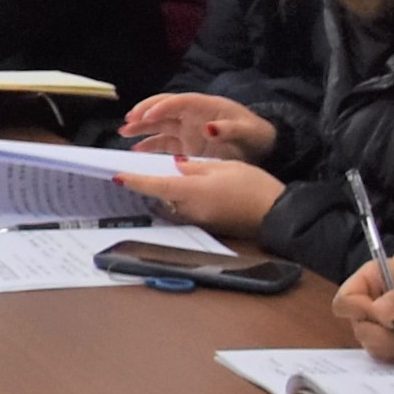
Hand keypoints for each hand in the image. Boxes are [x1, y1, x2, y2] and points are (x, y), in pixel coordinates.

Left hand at [110, 156, 282, 243]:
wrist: (277, 214)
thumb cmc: (253, 187)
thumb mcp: (223, 167)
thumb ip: (196, 168)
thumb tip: (177, 168)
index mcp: (191, 192)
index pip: (154, 186)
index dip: (134, 181)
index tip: (116, 177)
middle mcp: (191, 210)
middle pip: (162, 198)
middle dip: (151, 186)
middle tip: (140, 172)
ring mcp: (200, 220)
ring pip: (174, 205)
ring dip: (167, 195)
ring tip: (164, 178)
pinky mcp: (209, 225)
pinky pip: (188, 212)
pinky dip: (183, 201)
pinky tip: (188, 190)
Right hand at [120, 92, 276, 163]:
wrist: (264, 149)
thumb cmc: (257, 136)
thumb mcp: (248, 132)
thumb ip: (230, 129)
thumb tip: (210, 128)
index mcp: (206, 106)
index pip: (179, 102)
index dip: (161, 107)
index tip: (146, 116)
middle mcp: (193, 115)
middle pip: (163, 109)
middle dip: (144, 114)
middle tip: (128, 122)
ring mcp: (188, 129)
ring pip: (159, 125)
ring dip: (142, 128)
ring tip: (124, 134)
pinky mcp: (187, 144)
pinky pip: (164, 142)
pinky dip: (150, 145)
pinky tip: (137, 150)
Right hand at [334, 252, 393, 361]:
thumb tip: (377, 313)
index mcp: (368, 280)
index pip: (345, 300)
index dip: (361, 312)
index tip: (390, 320)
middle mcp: (367, 301)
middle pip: (357, 327)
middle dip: (388, 334)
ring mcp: (376, 322)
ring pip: (370, 344)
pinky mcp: (386, 339)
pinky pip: (383, 354)